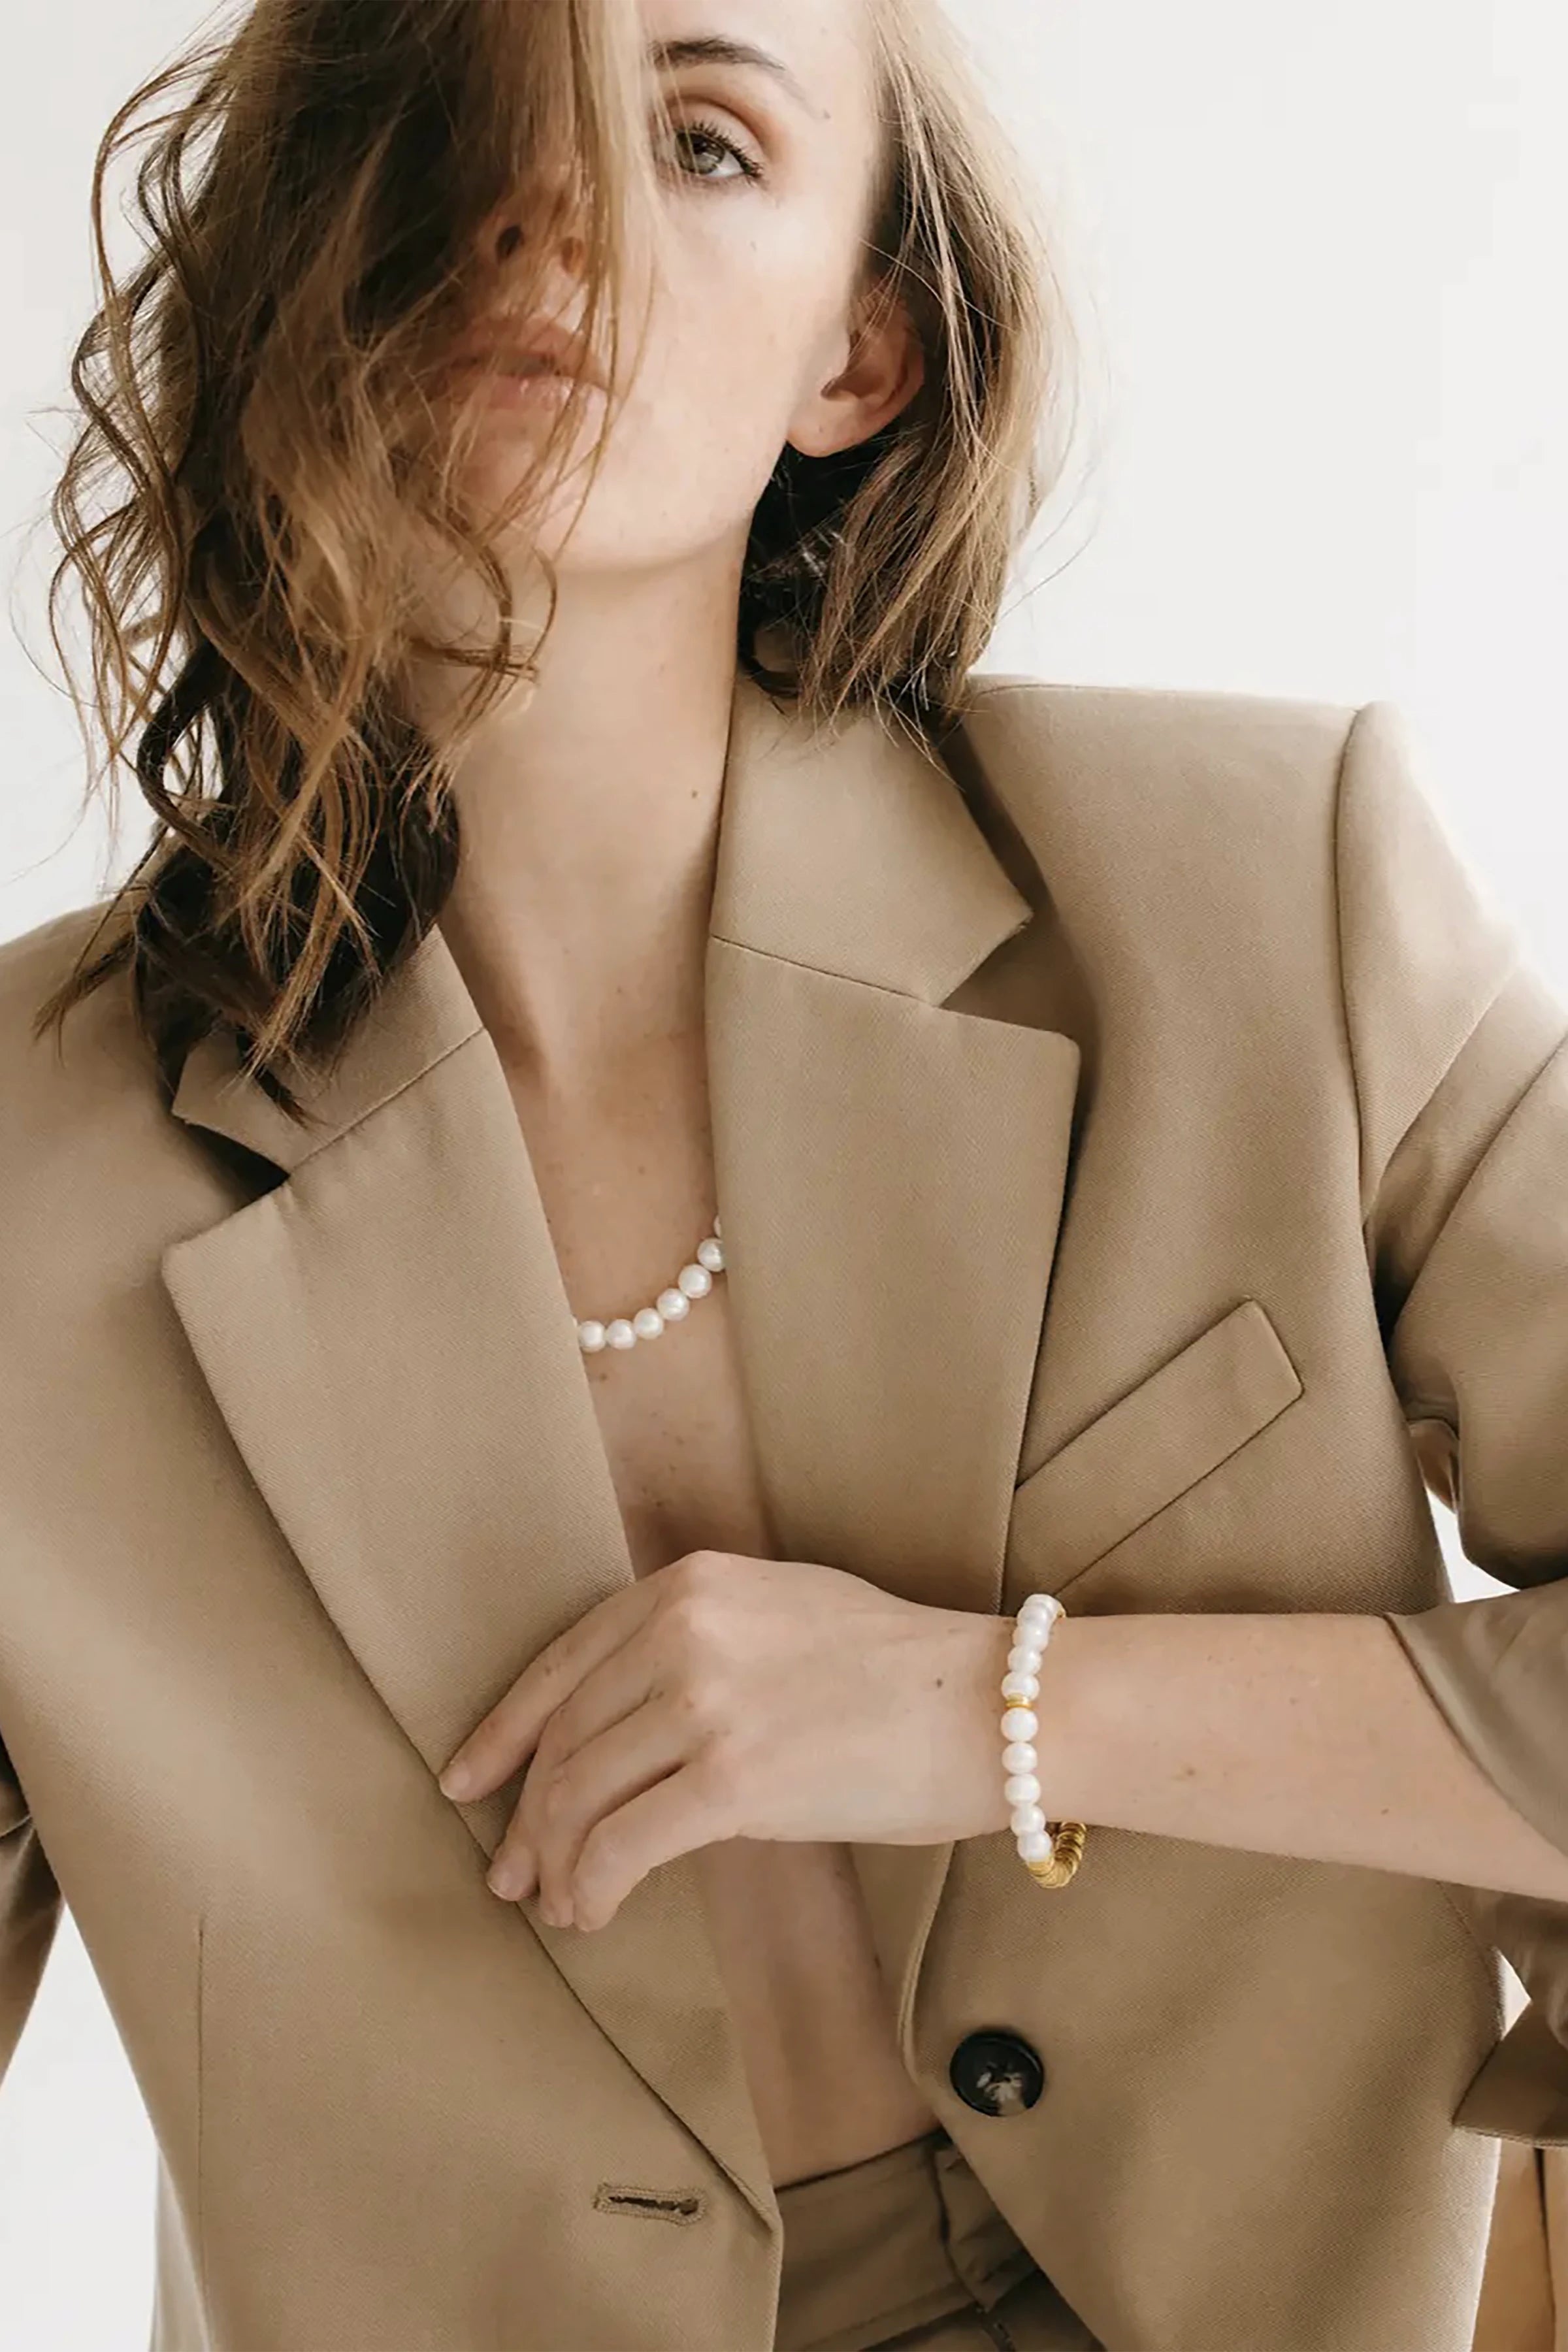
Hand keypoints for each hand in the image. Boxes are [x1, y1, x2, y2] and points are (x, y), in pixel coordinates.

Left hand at [436, 1550, 1014, 1931]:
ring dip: (557, 1864)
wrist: (992, 1705)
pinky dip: (593, 1888)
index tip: (468, 1782)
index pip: (562, 1665)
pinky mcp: (733, 1778)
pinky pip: (622, 1845)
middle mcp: (683, 1628)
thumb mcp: (784, 1612)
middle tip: (511, 1876)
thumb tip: (633, 1724)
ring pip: (580, 1795)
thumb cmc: (903, 1671)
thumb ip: (700, 1643)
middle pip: (565, 1739)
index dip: (503, 1733)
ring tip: (560, 1906)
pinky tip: (597, 1914)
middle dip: (526, 1817)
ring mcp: (704, 1701)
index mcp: (690, 1584)